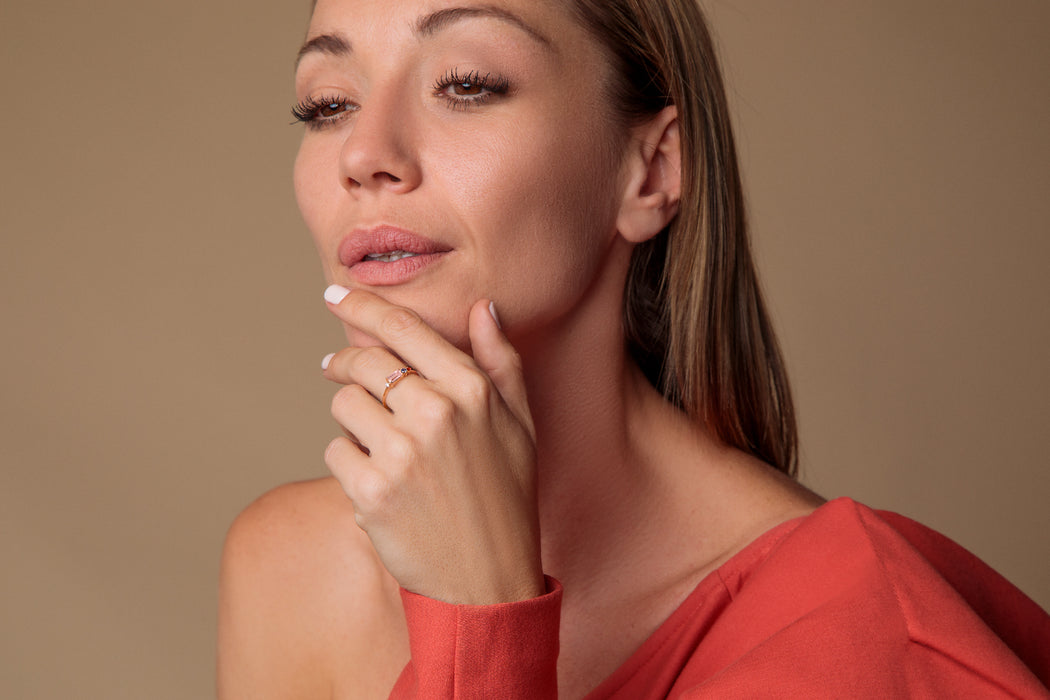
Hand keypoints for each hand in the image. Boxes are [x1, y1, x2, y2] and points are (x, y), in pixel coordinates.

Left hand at [320, 286, 544, 604]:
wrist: (489, 582)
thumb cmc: (508, 500)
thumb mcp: (522, 426)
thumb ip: (501, 363)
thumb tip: (483, 309)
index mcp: (472, 390)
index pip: (404, 329)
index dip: (362, 305)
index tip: (334, 293)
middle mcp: (436, 412)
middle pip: (362, 362)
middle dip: (343, 363)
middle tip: (334, 368)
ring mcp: (401, 452)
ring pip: (343, 406)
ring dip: (352, 420)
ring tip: (380, 446)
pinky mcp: (371, 491)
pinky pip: (335, 451)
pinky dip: (348, 463)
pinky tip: (377, 482)